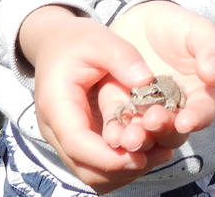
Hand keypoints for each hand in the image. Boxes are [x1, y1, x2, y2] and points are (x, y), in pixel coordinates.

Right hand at [17, 5, 174, 191]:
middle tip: (160, 154)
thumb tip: (146, 80)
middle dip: (122, 169)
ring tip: (160, 154)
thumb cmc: (75, 41)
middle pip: (85, 169)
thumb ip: (122, 56)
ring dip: (124, 172)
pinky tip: (149, 149)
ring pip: (92, 174)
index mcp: (57, 105)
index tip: (141, 155)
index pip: (77, 144)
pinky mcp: (78, 141)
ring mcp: (65, 139)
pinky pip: (97, 166)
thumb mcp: (99, 39)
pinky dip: (121, 165)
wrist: (54, 43)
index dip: (108, 157)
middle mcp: (56, 130)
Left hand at [108, 1, 214, 140]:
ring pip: (145, 135)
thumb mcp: (199, 31)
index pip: (202, 112)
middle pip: (172, 131)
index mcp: (199, 95)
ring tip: (128, 137)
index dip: (196, 118)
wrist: (143, 21)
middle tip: (152, 121)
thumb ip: (211, 49)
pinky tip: (111, 134)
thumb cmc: (179, 27)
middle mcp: (174, 111)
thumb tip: (212, 75)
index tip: (186, 121)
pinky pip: (118, 125)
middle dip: (163, 130)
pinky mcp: (120, 107)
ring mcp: (146, 112)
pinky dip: (115, 132)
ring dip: (138, 139)